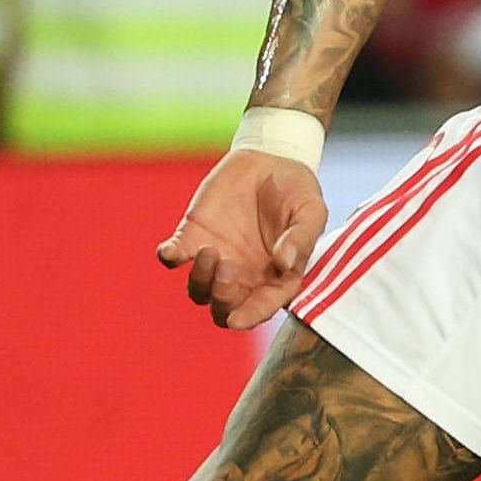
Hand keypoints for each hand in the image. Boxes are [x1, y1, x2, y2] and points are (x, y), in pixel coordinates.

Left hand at [158, 149, 328, 328]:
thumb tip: (285, 263)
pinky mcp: (193, 236)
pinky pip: (173, 256)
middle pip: (223, 308)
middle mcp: (244, 276)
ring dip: (200, 279)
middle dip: (222, 297)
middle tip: (228, 266)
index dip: (249, 317)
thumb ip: (302, 238)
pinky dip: (169, 257)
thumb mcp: (311, 210)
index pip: (262, 307)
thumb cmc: (297, 191)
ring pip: (198, 290)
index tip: (237, 321)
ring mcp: (216, 259)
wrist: (269, 159)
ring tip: (209, 250)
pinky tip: (172, 251)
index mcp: (276, 278)